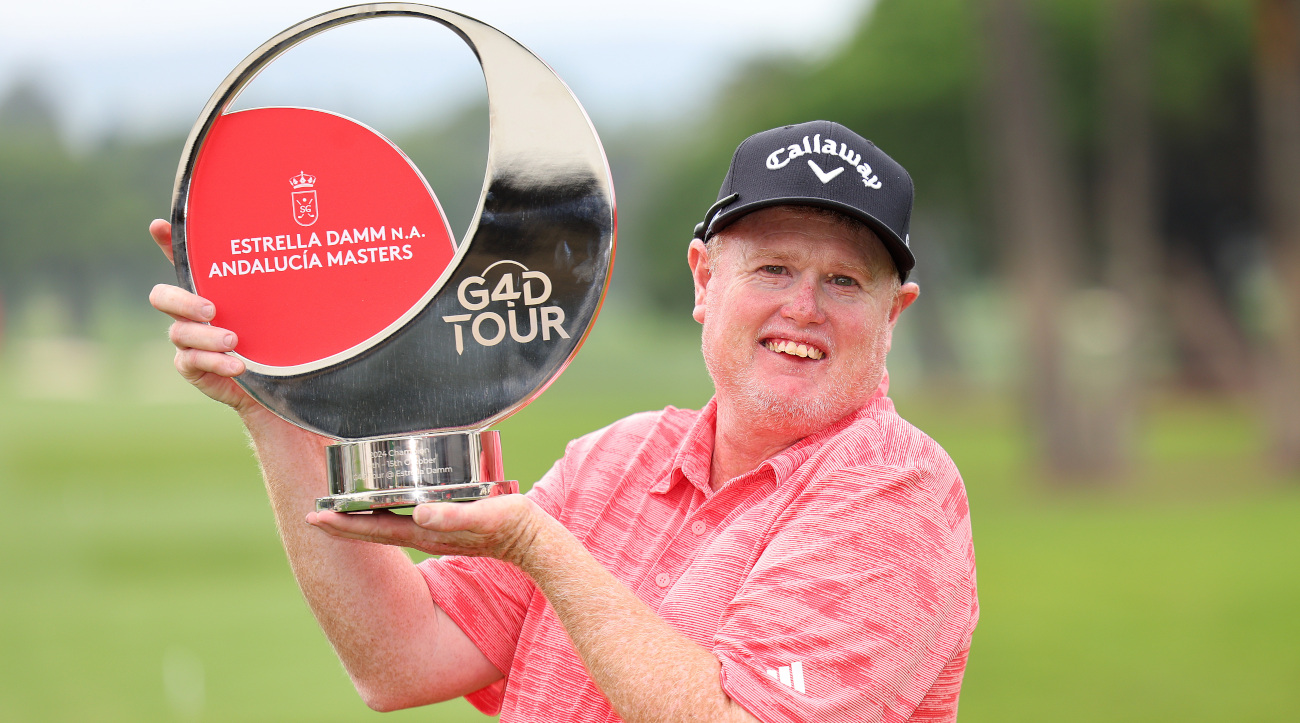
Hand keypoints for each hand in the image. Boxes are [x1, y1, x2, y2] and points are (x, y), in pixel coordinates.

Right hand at [147, 219, 261, 416]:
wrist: (278, 382)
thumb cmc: (278, 338)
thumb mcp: (279, 309)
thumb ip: (277, 287)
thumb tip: (301, 248)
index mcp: (208, 291)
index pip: (182, 262)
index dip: (168, 244)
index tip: (159, 226)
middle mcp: (191, 313)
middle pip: (162, 297)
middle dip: (181, 301)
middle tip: (212, 309)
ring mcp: (189, 341)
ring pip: (179, 332)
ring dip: (206, 336)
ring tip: (233, 340)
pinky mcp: (193, 368)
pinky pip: (191, 362)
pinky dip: (215, 362)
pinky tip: (238, 365)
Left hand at [306, 495, 541, 566]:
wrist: (534, 542)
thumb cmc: (511, 526)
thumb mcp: (483, 516)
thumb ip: (453, 517)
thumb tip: (419, 514)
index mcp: (425, 533)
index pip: (374, 529)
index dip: (343, 523)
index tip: (315, 516)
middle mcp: (424, 534)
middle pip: (372, 529)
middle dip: (341, 521)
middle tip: (312, 511)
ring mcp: (432, 532)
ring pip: (384, 525)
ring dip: (359, 517)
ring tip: (338, 506)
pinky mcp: (444, 525)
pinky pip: (402, 519)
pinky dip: (384, 512)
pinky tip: (383, 504)